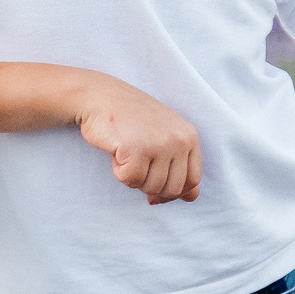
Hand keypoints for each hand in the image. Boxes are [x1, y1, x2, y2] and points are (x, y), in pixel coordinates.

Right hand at [77, 77, 201, 204]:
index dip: (173, 192)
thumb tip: (190, 197)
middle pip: (172, 189)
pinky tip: (117, 151)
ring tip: (127, 154)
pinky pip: (130, 180)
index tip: (156, 190)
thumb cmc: (131, 118)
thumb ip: (180, 165)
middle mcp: (179, 140)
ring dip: (134, 178)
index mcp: (190, 137)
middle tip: (137, 167)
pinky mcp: (136, 149)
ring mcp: (159, 144)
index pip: (193, 180)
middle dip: (151, 187)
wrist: (101, 96)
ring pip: (151, 187)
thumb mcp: (164, 137)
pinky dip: (119, 171)